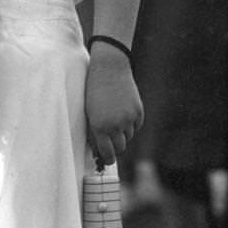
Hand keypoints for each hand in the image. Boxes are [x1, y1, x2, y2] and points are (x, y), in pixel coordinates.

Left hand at [85, 46, 142, 165]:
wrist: (109, 68)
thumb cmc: (93, 90)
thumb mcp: (89, 112)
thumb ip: (93, 132)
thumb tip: (99, 150)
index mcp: (100, 127)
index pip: (107, 154)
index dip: (107, 159)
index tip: (107, 159)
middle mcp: (116, 126)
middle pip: (120, 148)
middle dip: (115, 147)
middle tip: (110, 142)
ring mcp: (129, 119)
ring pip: (128, 137)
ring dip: (122, 134)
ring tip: (114, 120)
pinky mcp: (138, 111)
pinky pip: (136, 126)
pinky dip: (131, 124)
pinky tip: (123, 113)